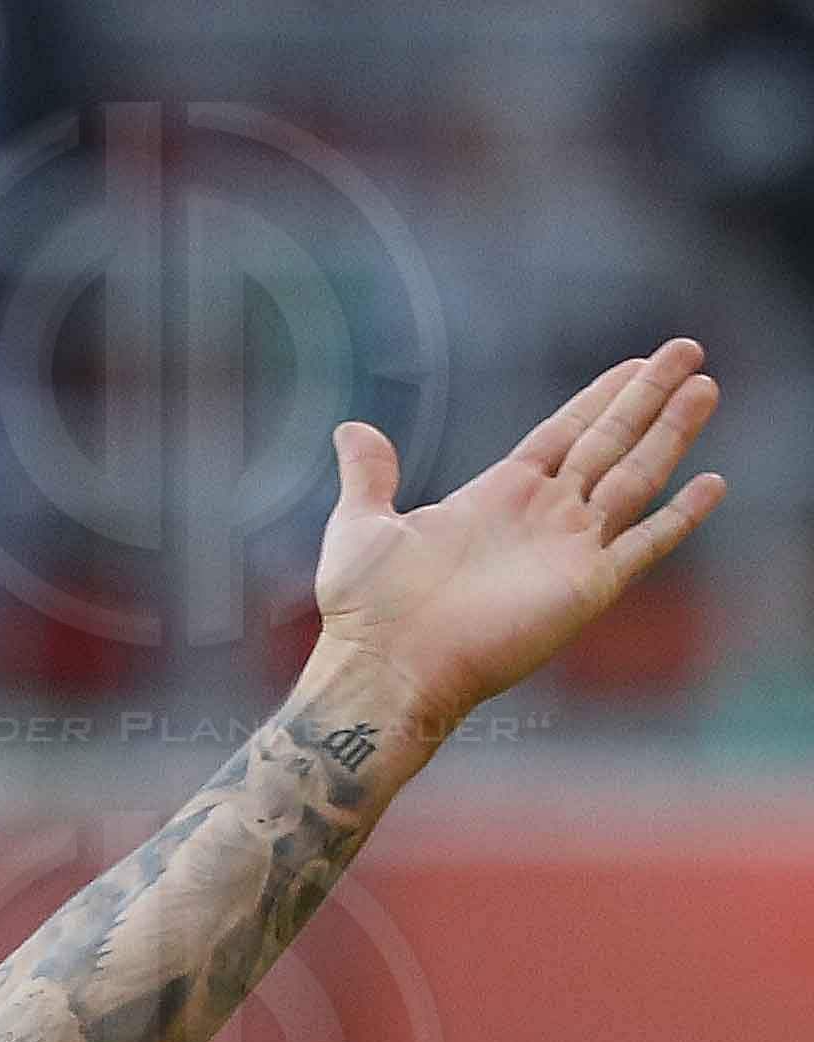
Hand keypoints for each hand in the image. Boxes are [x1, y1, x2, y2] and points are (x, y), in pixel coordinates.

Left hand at [306, 342, 723, 746]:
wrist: (386, 670)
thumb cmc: (366, 610)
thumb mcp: (360, 526)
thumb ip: (369, 476)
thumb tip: (350, 430)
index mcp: (497, 495)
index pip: (563, 432)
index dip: (599, 397)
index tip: (635, 363)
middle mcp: (541, 516)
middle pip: (608, 441)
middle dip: (648, 396)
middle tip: (689, 349)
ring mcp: (568, 550)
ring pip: (635, 476)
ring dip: (672, 433)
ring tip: (706, 387)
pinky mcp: (586, 587)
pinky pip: (645, 544)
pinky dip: (680, 518)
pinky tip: (713, 484)